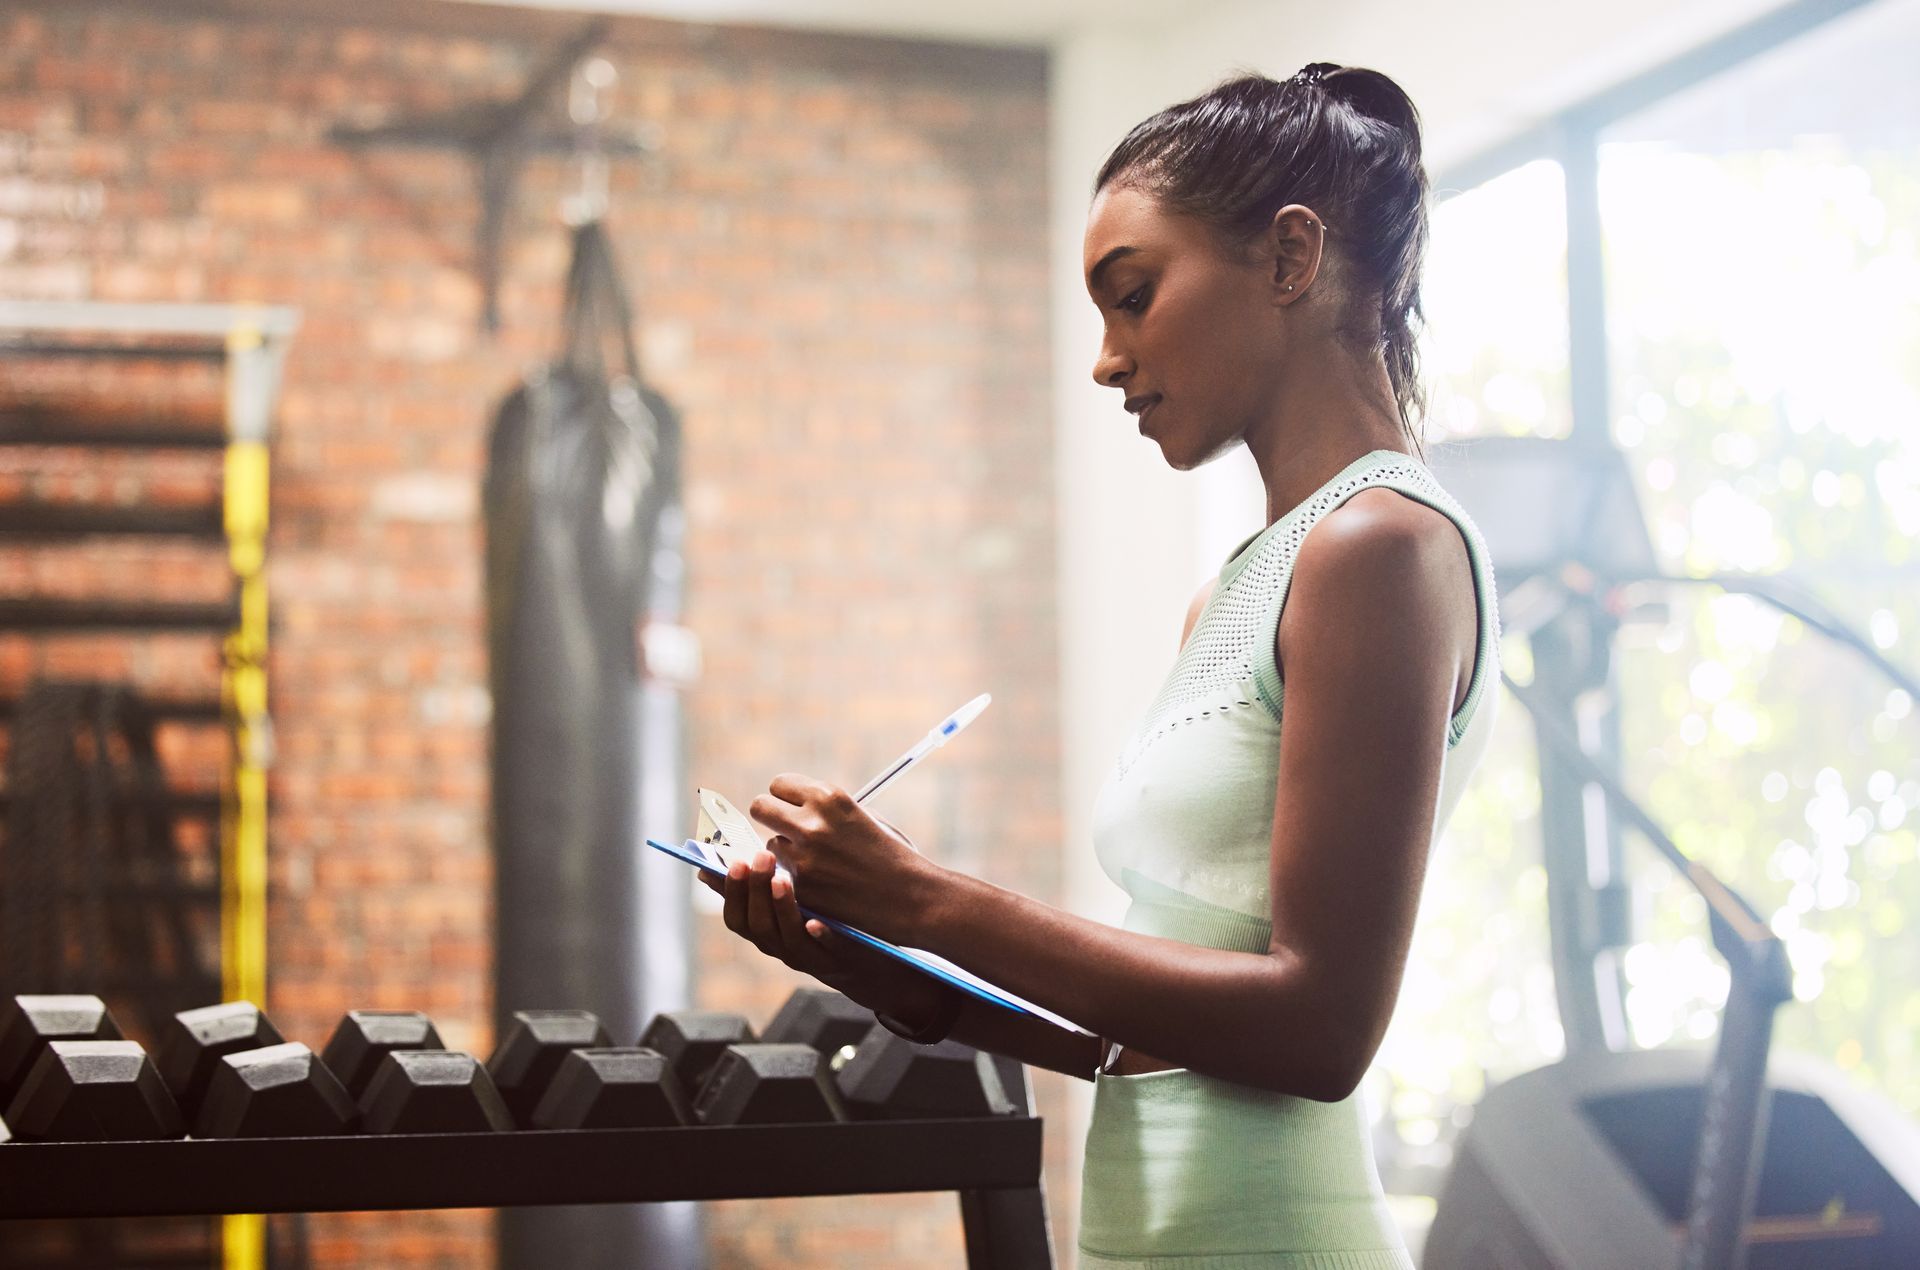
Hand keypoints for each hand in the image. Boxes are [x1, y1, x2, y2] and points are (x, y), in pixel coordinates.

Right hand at [698, 850, 949, 1024]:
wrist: (875, 958)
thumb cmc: (827, 922)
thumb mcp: (792, 905)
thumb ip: (761, 884)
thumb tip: (720, 855)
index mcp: (768, 932)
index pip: (736, 916)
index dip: (729, 892)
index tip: (733, 861)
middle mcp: (782, 947)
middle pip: (756, 925)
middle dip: (754, 891)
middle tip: (760, 857)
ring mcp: (810, 956)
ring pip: (785, 938)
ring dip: (781, 908)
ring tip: (783, 879)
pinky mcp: (840, 958)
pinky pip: (827, 950)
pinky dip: (819, 936)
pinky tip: (815, 920)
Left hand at [747, 774, 941, 941]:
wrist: (912, 898)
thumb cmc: (893, 855)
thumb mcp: (863, 816)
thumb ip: (827, 808)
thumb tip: (793, 805)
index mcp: (830, 797)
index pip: (779, 784)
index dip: (786, 798)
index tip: (794, 808)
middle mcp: (812, 822)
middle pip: (760, 807)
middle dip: (771, 818)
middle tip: (786, 830)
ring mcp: (803, 857)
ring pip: (769, 846)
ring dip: (785, 853)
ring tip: (816, 863)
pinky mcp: (801, 888)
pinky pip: (781, 876)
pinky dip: (795, 880)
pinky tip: (821, 884)